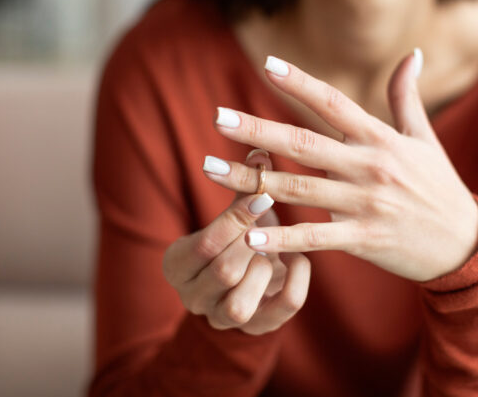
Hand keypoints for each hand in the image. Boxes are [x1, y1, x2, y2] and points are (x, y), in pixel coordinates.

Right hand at [163, 149, 310, 334]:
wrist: (244, 284)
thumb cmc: (235, 237)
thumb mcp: (233, 214)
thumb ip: (244, 187)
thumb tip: (259, 150)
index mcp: (178, 266)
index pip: (203, 245)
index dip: (234, 218)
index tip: (261, 193)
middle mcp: (194, 297)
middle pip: (223, 273)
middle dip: (251, 242)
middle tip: (271, 217)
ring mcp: (225, 319)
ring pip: (240, 306)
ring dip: (263, 270)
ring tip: (275, 248)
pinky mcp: (259, 328)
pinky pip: (281, 312)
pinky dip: (297, 282)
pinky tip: (300, 258)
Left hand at [204, 50, 477, 282]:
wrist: (465, 244)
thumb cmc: (440, 186)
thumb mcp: (426, 139)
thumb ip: (406, 97)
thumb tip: (413, 53)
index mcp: (381, 139)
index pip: (334, 103)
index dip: (300, 83)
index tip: (267, 65)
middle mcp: (370, 167)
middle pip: (304, 144)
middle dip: (256, 130)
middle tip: (217, 117)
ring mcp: (365, 204)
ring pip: (298, 189)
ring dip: (250, 182)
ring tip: (209, 169)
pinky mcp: (363, 240)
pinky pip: (315, 238)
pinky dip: (282, 237)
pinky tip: (248, 234)